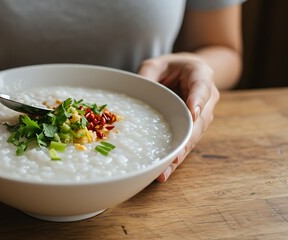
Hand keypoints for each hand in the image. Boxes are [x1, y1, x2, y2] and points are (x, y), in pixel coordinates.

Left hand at [138, 53, 219, 181]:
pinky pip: (185, 142)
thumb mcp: (156, 64)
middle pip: (199, 120)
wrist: (186, 72)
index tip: (193, 112)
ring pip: (193, 136)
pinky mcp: (192, 128)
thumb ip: (148, 74)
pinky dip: (175, 156)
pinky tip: (164, 171)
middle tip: (174, 157)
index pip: (202, 87)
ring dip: (180, 154)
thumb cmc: (170, 67)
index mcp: (201, 74)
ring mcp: (202, 115)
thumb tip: (137, 91)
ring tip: (165, 171)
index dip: (198, 99)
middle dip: (186, 140)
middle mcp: (207, 98)